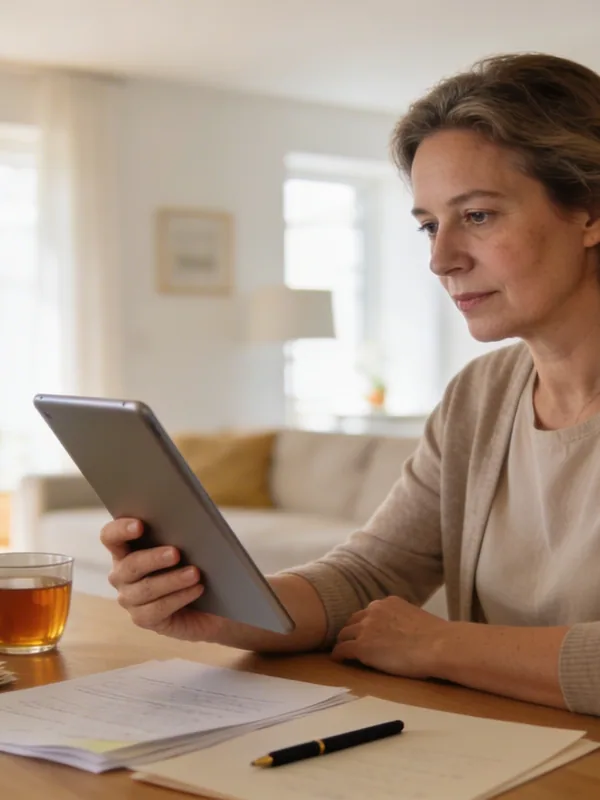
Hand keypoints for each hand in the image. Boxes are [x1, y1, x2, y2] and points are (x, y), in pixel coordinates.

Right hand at [100, 518, 225, 641]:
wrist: (206, 603)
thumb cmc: (193, 565)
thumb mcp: (185, 547)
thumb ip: (177, 534)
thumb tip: (186, 525)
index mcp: (125, 549)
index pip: (110, 537)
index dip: (120, 530)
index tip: (140, 525)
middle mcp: (122, 574)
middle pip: (129, 565)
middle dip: (153, 558)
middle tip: (176, 553)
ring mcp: (129, 599)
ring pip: (145, 589)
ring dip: (172, 580)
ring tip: (195, 573)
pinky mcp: (143, 618)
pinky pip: (157, 609)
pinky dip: (179, 597)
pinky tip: (196, 589)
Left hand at [332, 596, 448, 678]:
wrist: (438, 646)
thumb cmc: (436, 637)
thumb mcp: (415, 618)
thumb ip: (402, 620)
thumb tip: (402, 631)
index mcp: (388, 603)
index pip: (368, 612)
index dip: (364, 624)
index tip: (365, 633)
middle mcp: (374, 611)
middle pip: (353, 621)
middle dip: (352, 631)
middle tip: (352, 643)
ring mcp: (366, 628)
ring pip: (345, 634)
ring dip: (344, 642)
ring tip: (343, 651)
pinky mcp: (362, 647)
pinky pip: (342, 649)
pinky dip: (338, 654)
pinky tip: (338, 659)